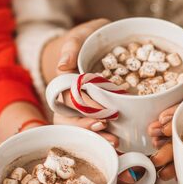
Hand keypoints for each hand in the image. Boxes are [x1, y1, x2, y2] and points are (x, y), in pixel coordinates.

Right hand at [41, 18, 120, 144]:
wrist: (95, 44)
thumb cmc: (88, 39)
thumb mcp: (81, 36)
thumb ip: (72, 46)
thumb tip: (63, 66)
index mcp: (63, 83)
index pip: (68, 103)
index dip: (83, 114)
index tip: (100, 119)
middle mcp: (69, 99)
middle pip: (71, 123)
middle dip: (90, 132)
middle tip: (111, 139)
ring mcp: (80, 108)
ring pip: (81, 130)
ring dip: (97, 139)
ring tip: (116, 144)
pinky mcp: (95, 112)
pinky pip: (95, 130)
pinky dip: (104, 140)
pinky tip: (119, 147)